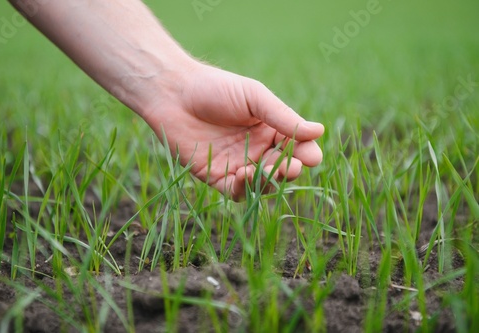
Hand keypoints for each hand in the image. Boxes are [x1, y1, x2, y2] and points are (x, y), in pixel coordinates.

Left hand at [141, 63, 323, 199]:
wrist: (174, 94)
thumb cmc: (216, 88)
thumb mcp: (254, 97)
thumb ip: (282, 116)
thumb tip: (319, 131)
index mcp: (271, 130)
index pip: (297, 148)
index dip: (306, 154)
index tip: (310, 156)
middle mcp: (257, 150)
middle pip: (282, 170)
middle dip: (288, 171)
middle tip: (290, 167)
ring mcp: (238, 165)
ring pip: (261, 185)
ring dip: (267, 182)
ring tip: (262, 170)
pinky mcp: (216, 177)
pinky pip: (235, 192)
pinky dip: (242, 189)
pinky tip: (242, 175)